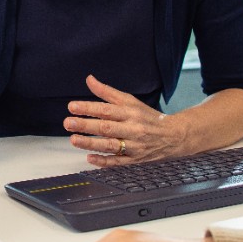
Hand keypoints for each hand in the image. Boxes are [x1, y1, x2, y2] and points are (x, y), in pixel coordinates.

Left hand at [65, 75, 188, 165]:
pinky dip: (104, 161)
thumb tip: (89, 79)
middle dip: (86, 125)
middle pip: (107, 127)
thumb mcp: (130, 101)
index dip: (89, 108)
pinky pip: (118, 162)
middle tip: (68, 123)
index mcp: (130, 112)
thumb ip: (107, 92)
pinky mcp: (135, 160)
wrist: (174, 136)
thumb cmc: (148, 117)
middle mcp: (132, 129)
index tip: (72, 107)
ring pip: (111, 145)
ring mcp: (134, 146)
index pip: (107, 109)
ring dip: (91, 143)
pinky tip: (89, 158)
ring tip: (74, 140)